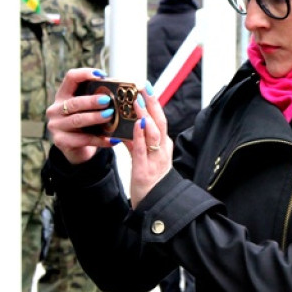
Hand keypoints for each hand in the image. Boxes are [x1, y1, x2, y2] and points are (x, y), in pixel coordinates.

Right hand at [46, 68, 117, 164]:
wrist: (77, 150)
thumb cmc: (86, 125)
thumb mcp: (88, 110)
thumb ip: (98, 99)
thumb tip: (121, 91)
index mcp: (63, 95)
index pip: (70, 78)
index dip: (85, 74)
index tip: (101, 75)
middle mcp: (55, 109)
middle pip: (74, 102)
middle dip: (92, 100)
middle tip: (108, 100)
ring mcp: (56, 126)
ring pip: (77, 120)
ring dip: (95, 117)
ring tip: (110, 115)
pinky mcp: (61, 141)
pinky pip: (83, 139)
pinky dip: (99, 140)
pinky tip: (112, 139)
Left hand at [128, 81, 171, 206]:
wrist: (155, 205)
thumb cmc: (150, 180)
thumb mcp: (144, 157)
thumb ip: (137, 141)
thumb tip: (128, 125)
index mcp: (163, 145)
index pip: (160, 119)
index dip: (154, 102)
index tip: (147, 86)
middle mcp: (162, 150)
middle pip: (160, 122)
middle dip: (153, 103)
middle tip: (144, 86)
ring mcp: (155, 160)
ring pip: (153, 134)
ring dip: (145, 116)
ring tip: (137, 101)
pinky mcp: (144, 170)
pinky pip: (142, 150)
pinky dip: (139, 136)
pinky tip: (135, 125)